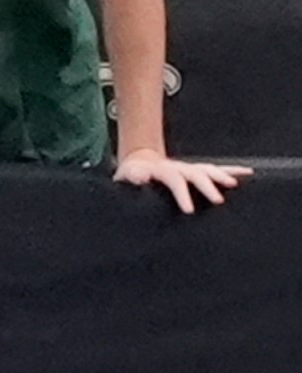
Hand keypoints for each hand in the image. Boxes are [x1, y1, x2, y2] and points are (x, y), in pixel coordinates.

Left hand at [114, 148, 250, 214]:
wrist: (136, 162)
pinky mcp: (196, 171)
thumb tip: (140, 177)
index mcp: (160, 169)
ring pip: (208, 170)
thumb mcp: (124, 176)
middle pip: (195, 173)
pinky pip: (216, 170)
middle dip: (207, 186)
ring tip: (234, 185)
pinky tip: (249, 173)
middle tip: (218, 201)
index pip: (173, 180)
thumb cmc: (130, 175)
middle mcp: (177, 167)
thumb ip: (131, 176)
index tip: (189, 211)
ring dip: (222, 176)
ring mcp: (188, 168)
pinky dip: (232, 170)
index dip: (182, 194)